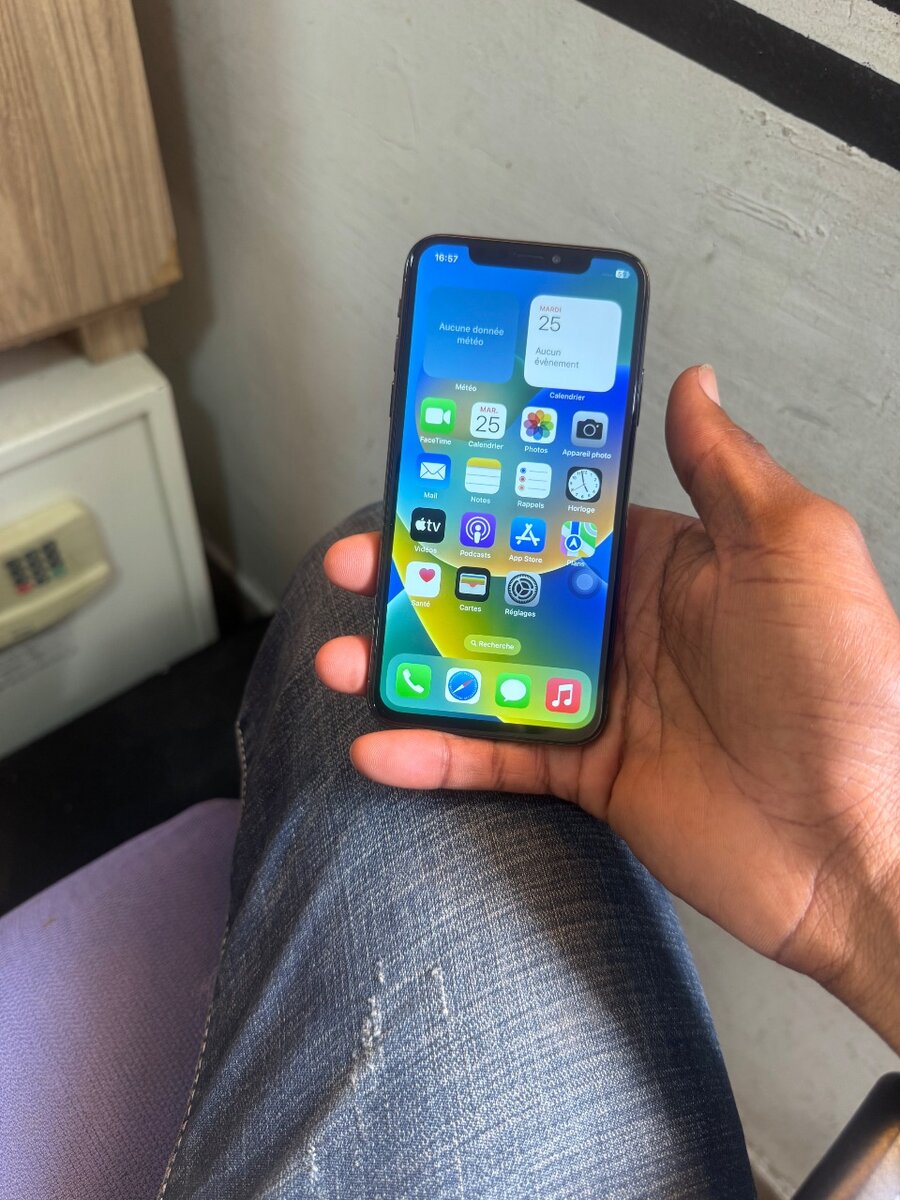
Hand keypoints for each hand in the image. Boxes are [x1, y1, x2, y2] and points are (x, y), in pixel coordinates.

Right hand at [317, 366, 899, 1047]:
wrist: (855, 848)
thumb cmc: (849, 693)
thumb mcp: (797, 553)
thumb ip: (728, 469)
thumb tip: (695, 385)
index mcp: (665, 562)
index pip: (557, 509)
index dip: (491, 486)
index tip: (429, 464)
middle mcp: (623, 623)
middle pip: (497, 586)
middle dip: (420, 573)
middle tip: (359, 560)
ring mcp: (599, 699)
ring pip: (479, 668)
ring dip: (405, 661)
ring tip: (343, 653)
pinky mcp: (587, 772)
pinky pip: (497, 756)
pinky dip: (435, 752)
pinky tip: (381, 743)